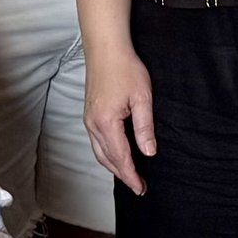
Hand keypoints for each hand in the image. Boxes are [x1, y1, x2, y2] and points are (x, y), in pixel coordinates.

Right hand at [83, 44, 156, 195]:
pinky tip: (117, 155)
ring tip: (129, 175)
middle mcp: (93, 125)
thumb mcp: (142, 97)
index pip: (120, 157)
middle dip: (123, 175)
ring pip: (99, 152)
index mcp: (106, 123)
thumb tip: (149, 152)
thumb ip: (144, 127)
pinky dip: (107, 154)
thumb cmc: (125, 68)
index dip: (131, 175)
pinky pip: (96, 142)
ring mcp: (88, 120)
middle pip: (107, 159)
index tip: (141, 188)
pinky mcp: (89, 114)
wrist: (105, 49)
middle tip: (139, 186)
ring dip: (114, 166)